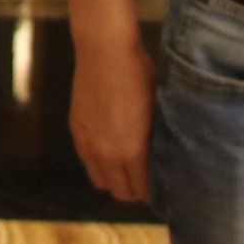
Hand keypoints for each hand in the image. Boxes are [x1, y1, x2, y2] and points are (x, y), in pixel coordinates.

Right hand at [70, 26, 155, 203]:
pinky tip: (112, 149)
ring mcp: (88, 143)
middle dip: (135, 191)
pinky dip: (99, 163)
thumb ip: (158, 140)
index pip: (142, 191)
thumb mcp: (158, 110)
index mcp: (132, 151)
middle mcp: (106, 153)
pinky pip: (87, 161)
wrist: (105, 50)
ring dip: (115, 179)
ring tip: (128, 168)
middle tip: (147, 180)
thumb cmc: (140, 75)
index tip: (163, 186)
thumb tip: (166, 159)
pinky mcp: (77, 130)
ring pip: (101, 181)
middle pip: (120, 193)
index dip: (154, 192)